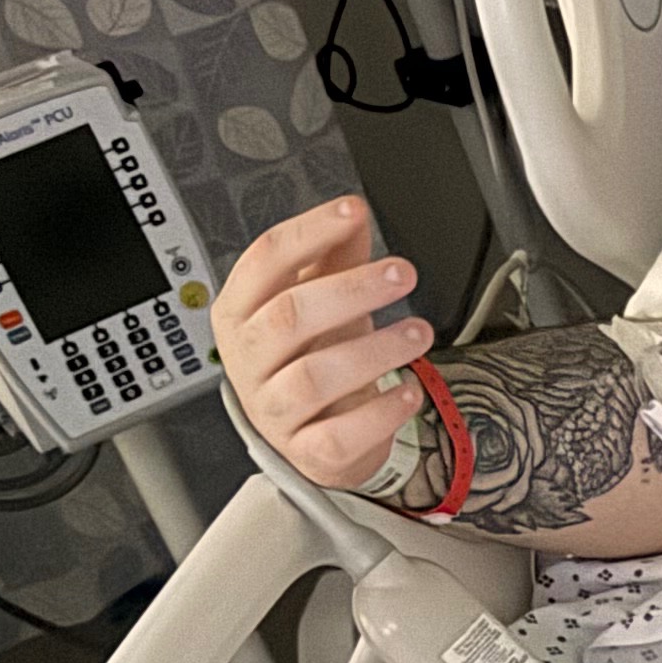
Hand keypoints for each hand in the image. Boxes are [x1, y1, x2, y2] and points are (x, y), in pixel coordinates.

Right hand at [214, 195, 431, 491]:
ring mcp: (273, 409)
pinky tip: (410, 392)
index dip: (309, 232)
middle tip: (402, 273)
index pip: (264, 261)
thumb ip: (332, 258)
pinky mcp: (307, 452)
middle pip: (289, 316)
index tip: (352, 211)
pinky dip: (380, 413)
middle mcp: (249, 360)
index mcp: (241, 311)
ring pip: (314, 377)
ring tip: (419, 332)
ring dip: (375, 350)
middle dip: (351, 289)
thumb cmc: (311, 357)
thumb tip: (351, 212)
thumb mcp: (317, 301)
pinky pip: (339, 436)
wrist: (313, 434)